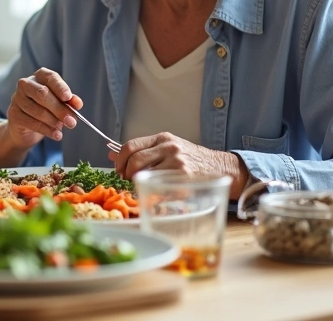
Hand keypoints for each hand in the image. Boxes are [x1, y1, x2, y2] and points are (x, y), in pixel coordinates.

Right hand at [4, 68, 83, 150]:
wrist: (26, 126)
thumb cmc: (46, 109)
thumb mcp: (60, 104)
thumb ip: (69, 102)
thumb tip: (77, 103)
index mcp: (40, 76)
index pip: (50, 77)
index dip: (60, 87)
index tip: (68, 97)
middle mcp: (26, 84)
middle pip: (42, 93)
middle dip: (59, 109)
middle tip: (71, 122)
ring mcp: (17, 98)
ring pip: (37, 110)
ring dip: (53, 121)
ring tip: (62, 128)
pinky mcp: (13, 113)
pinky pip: (32, 122)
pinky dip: (46, 130)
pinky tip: (56, 135)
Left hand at [109, 132, 248, 197]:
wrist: (220, 168)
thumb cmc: (192, 160)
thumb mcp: (167, 149)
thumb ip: (143, 151)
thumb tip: (112, 155)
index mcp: (162, 138)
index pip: (130, 146)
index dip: (119, 161)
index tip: (119, 170)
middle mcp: (169, 147)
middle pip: (134, 160)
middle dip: (126, 174)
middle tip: (128, 182)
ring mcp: (177, 162)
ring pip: (144, 174)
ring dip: (138, 184)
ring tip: (142, 187)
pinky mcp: (184, 177)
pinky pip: (158, 186)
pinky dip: (152, 192)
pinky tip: (155, 193)